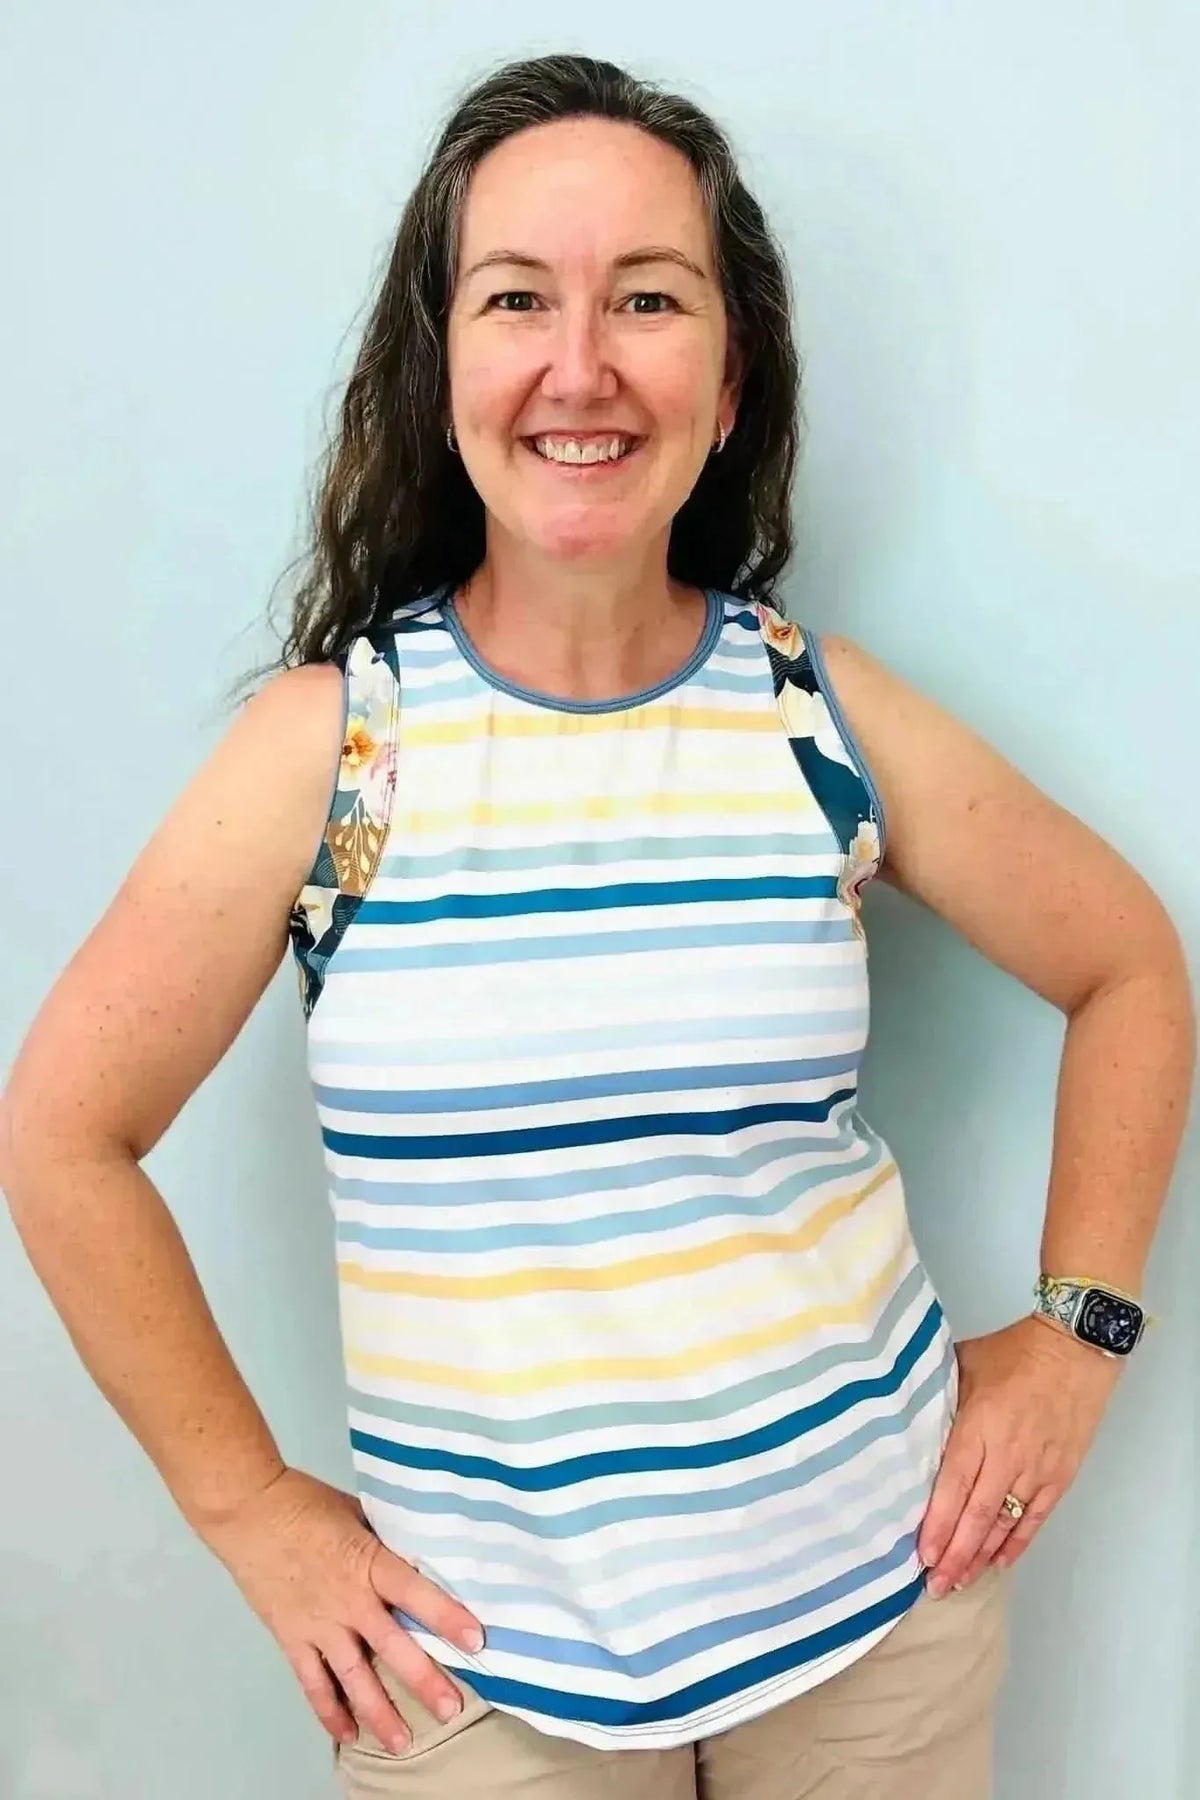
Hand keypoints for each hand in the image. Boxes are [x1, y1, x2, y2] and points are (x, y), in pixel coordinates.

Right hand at [198, 1466, 484, 1752]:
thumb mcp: (358, 1512)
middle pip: (391, 1646)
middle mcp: (348, 1601)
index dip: (445, 1615)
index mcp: (368, 1563)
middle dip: (422, 1679)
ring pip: (353, 1677)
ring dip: (379, 1711)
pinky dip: (329, 1710)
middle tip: (450, 1710)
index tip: (476, 1640)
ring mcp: (318, 1625)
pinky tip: (347, 1734)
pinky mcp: (291, 1639)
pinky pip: (313, 1682)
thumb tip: (417, 1556)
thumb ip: (385, 1542)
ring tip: (402, 1743)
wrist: (250, 1512)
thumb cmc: (308, 1503)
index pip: (415, 1591)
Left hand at [917, 1315, 1122, 1596]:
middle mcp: (1008, 1455)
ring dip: (981, 1557)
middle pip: (977, 1516)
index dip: (937, 1525)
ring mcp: (1037, 1469)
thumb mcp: (966, 1364)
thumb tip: (909, 1419)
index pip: (953, 1487)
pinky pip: (1035, 1519)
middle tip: (935, 1587)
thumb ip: (941, 1398)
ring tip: (960, 1583)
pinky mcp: (1061, 1475)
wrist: (1075, 1349)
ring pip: (1005, 1524)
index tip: (922, 1555)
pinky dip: (1017, 1543)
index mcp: (979, 1426)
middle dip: (954, 1555)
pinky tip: (999, 1563)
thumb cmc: (1014, 1352)